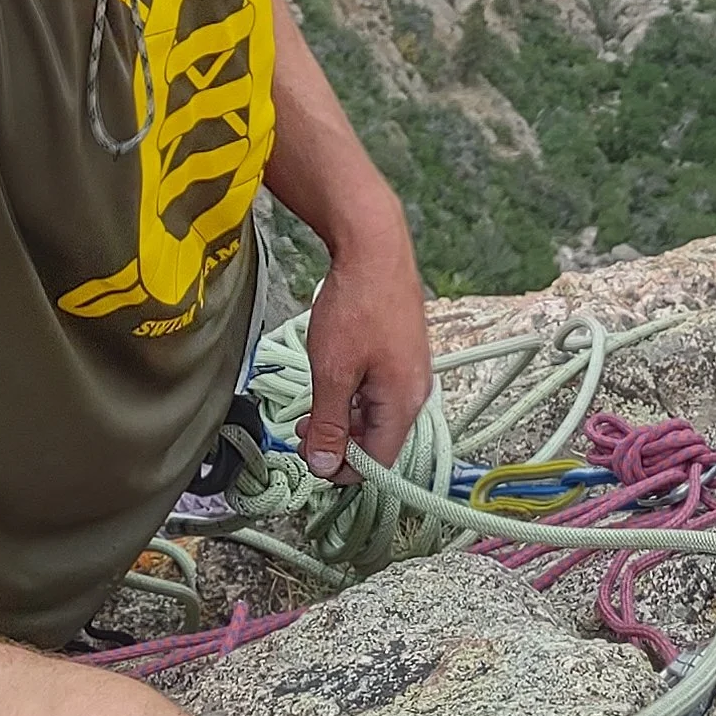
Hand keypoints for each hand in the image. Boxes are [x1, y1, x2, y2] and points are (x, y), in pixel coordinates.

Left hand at [301, 205, 431, 481]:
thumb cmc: (355, 306)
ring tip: (310, 405)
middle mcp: (415, 392)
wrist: (374, 248)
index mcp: (403, 403)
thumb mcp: (332, 372)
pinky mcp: (403, 354)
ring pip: (376, 416)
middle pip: (378, 441)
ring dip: (342, 419)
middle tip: (300, 431)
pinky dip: (352, 396)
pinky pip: (379, 392)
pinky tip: (331, 380)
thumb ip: (328, 423)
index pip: (377, 463)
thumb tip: (324, 466)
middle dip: (339, 442)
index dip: (340, 468)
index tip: (307, 454)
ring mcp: (411, 371)